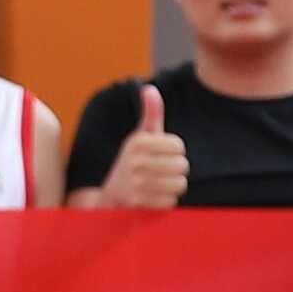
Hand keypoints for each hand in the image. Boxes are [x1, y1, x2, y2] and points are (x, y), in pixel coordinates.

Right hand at [99, 84, 189, 210]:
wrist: (110, 197)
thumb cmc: (132, 163)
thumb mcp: (139, 137)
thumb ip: (151, 114)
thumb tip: (150, 88)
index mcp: (137, 141)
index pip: (178, 145)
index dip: (175, 152)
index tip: (161, 155)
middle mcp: (134, 160)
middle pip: (182, 165)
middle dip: (176, 171)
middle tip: (161, 172)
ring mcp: (134, 183)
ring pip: (179, 184)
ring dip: (172, 187)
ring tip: (158, 185)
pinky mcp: (137, 203)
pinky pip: (170, 202)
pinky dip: (165, 202)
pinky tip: (152, 197)